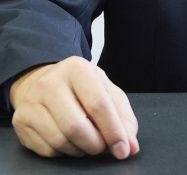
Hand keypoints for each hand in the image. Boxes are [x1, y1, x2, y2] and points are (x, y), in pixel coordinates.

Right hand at [10, 56, 138, 158]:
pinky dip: (64, 152)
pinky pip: (48, 150)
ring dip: (80, 150)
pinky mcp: (21, 120)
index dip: (113, 131)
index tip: (123, 150)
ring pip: (60, 141)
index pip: (98, 104)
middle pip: (76, 126)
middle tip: (102, 147)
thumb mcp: (106, 91)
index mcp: (78, 68)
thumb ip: (123, 117)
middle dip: (95, 144)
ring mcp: (32, 101)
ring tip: (87, 142)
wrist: (44, 82)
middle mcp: (51, 82)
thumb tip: (130, 146)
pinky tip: (69, 140)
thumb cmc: (81, 88)